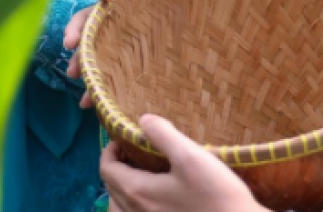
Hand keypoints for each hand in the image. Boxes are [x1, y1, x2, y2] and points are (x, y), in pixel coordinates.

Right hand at [65, 0, 173, 105]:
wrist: (223, 5)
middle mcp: (119, 10)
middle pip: (87, 18)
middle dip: (76, 31)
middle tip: (71, 46)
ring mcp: (126, 36)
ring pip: (94, 47)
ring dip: (82, 61)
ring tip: (79, 79)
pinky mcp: (136, 59)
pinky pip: (110, 71)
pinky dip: (98, 87)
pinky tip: (93, 103)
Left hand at [101, 115, 266, 211]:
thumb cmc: (217, 196)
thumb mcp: (191, 156)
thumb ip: (163, 135)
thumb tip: (143, 120)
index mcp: (137, 191)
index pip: (106, 168)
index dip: (109, 151)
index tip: (122, 140)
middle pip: (111, 187)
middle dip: (116, 167)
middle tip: (131, 154)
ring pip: (119, 207)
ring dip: (121, 190)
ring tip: (138, 177)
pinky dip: (131, 207)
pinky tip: (152, 201)